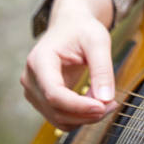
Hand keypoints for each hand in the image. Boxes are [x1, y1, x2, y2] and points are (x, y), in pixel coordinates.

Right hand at [20, 0, 116, 129]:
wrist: (70, 25)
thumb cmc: (82, 29)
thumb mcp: (98, 41)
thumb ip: (102, 69)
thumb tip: (106, 99)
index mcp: (40, 60)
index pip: (54, 93)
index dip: (78, 105)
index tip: (102, 107)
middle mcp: (31, 78)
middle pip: (56, 109)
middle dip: (86, 113)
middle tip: (112, 105)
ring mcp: (34, 91)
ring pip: (58, 118)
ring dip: (84, 118)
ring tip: (108, 104)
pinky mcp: (42, 99)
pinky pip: (60, 116)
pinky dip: (79, 116)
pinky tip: (96, 104)